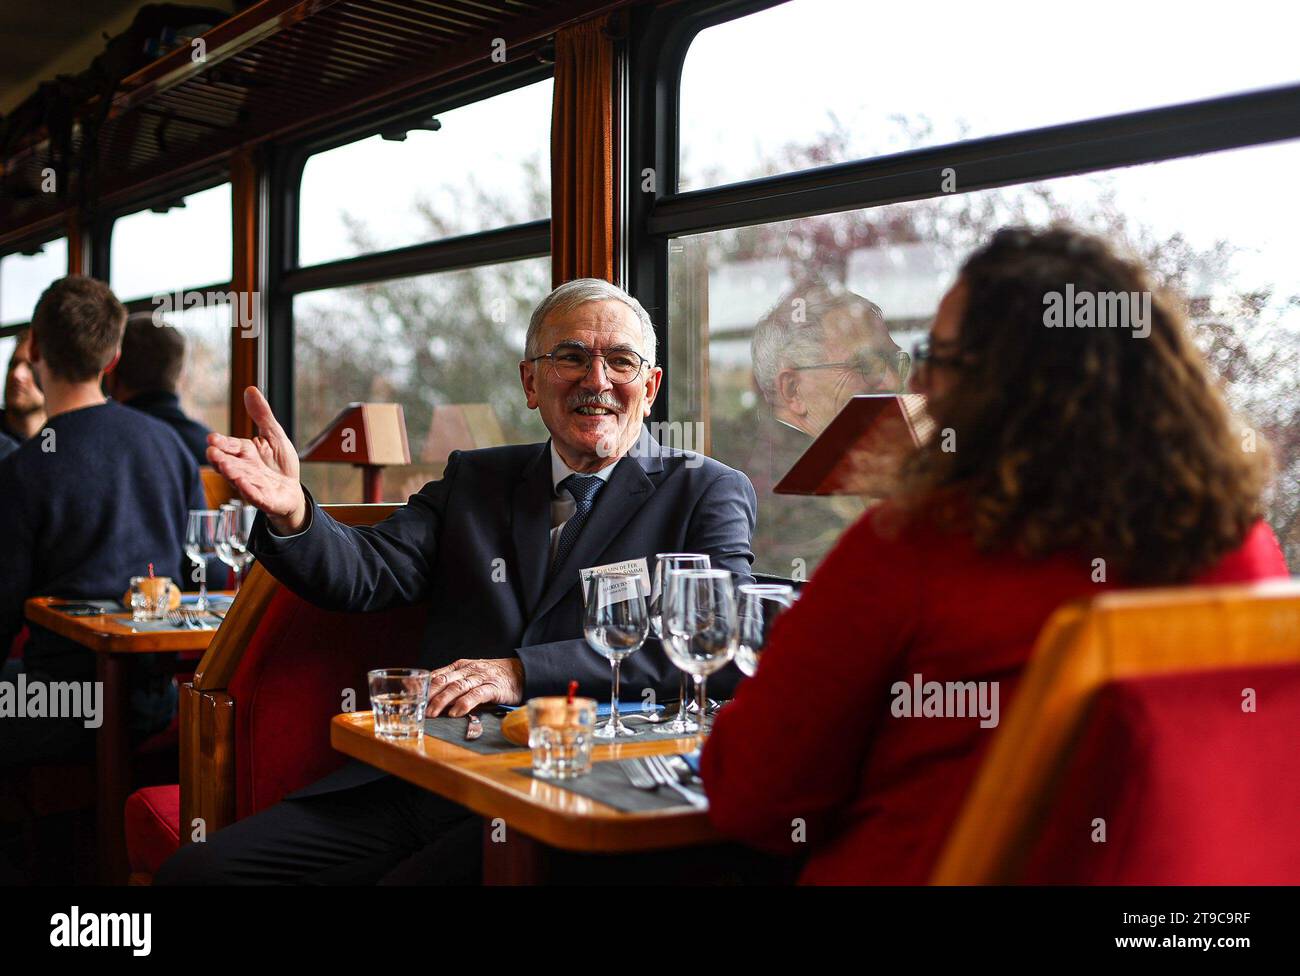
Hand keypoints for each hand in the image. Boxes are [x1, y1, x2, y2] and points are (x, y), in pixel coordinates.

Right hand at [207, 387, 306, 533]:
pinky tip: (244, 486)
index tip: (211, 438)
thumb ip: (262, 415)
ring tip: (226, 468)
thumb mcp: (274, 434)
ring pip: (240, 479)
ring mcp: (253, 485)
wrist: (292, 492)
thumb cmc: (279, 464)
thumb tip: (250, 389)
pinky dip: (250, 491)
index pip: (231, 446)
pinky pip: (256, 496)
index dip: (222, 443)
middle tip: (211, 452)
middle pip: (230, 463)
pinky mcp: (265, 500)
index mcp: (246, 452)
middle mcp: (246, 469)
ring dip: (232, 474)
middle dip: (221, 459)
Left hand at [426, 658, 524, 716]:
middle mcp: (468, 670)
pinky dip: (465, 703)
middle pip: (444, 681)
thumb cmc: (491, 678)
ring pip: (457, 687)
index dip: (422, 685)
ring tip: (433, 713)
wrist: (520, 672)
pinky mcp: (493, 687)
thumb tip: (430, 698)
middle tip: (419, 709)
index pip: (436, 675)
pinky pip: (477, 694)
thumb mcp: (470, 676)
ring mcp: (480, 677)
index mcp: (459, 667)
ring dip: (443, 701)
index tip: (410, 696)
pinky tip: (456, 712)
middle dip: (429, 695)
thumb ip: (452, 685)